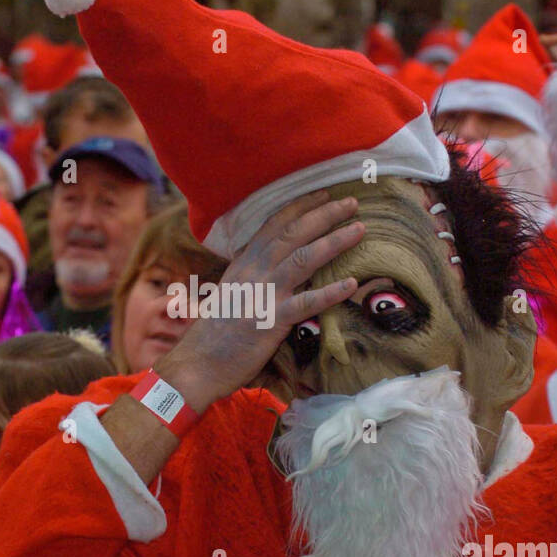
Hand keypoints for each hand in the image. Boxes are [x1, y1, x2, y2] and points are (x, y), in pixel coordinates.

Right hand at [156, 190, 363, 411]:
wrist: (198, 362)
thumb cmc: (216, 331)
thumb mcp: (231, 291)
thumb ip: (250, 273)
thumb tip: (270, 262)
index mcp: (244, 262)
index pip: (274, 225)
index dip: (300, 206)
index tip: (324, 194)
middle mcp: (254, 271)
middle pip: (293, 233)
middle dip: (324, 214)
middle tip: (351, 202)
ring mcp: (263, 294)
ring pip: (303, 258)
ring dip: (334, 241)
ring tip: (359, 229)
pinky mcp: (271, 320)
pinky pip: (305, 303)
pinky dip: (329, 292)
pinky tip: (351, 284)